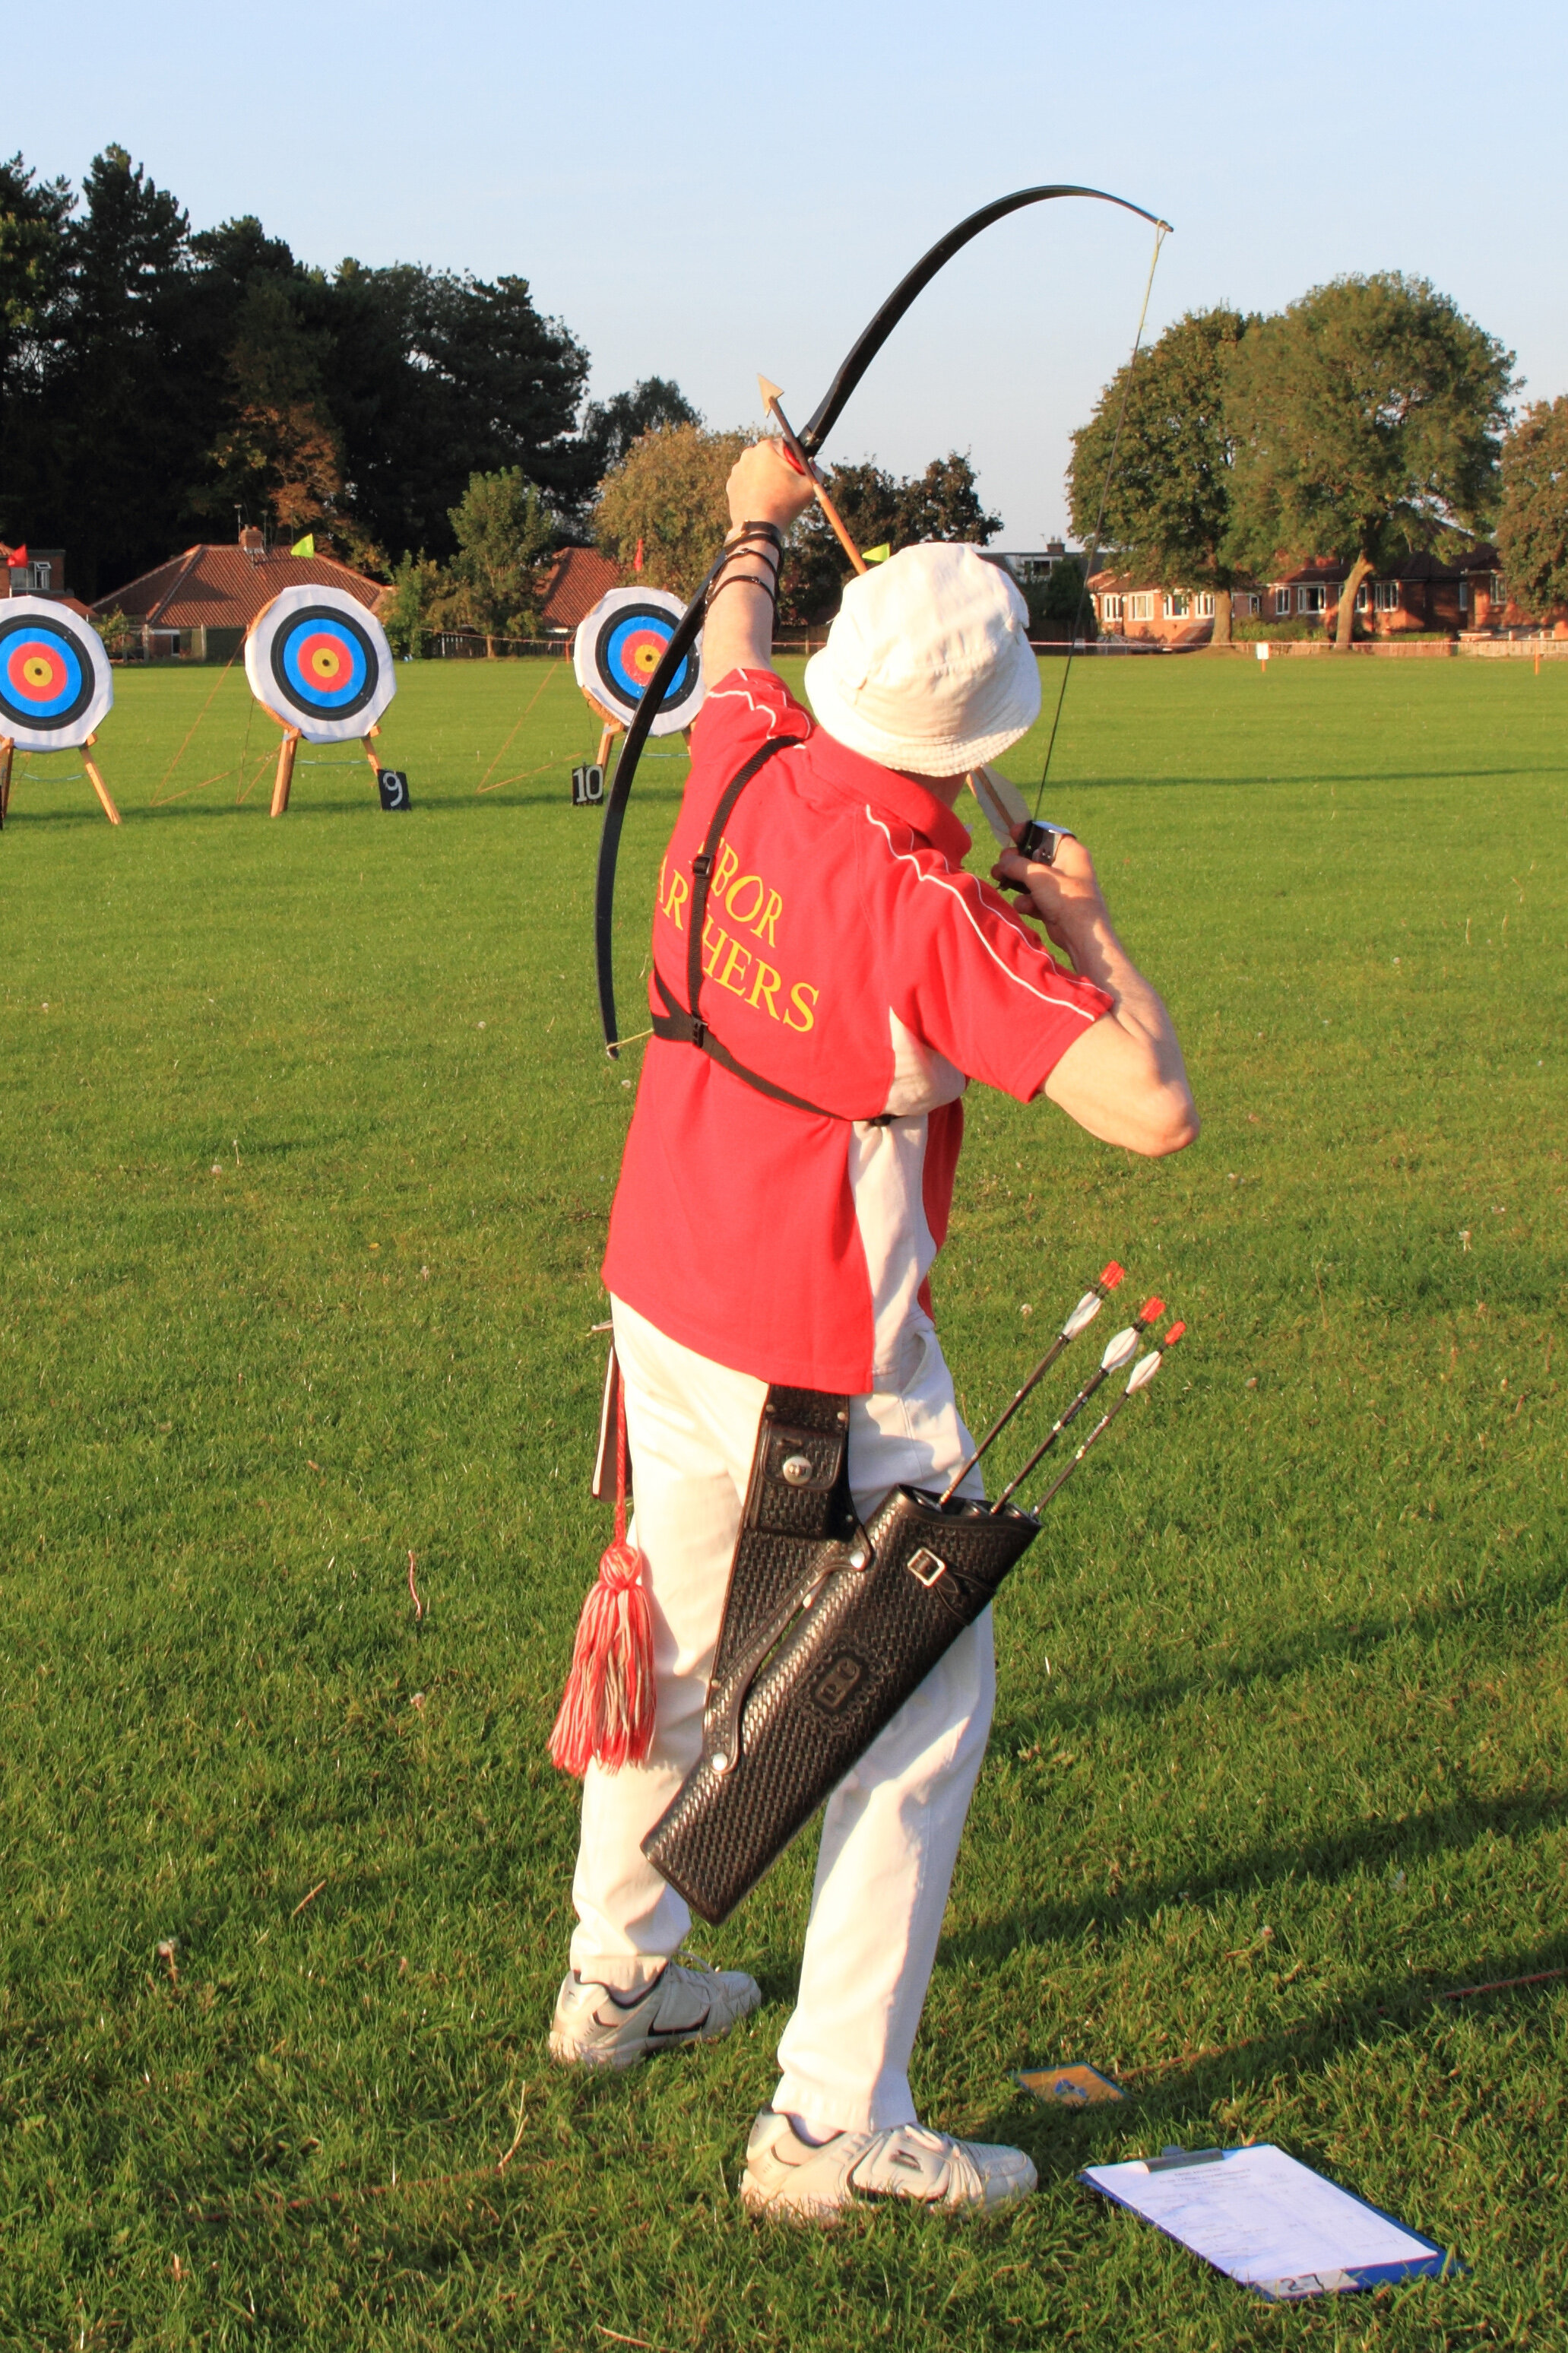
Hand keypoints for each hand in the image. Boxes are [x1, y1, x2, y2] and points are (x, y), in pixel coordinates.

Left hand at [726, 439, 817, 533]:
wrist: (758, 528)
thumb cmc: (784, 505)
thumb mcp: (809, 486)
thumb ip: (816, 471)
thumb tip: (813, 466)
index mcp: (767, 448)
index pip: (786, 446)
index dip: (794, 461)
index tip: (795, 475)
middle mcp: (749, 454)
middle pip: (770, 457)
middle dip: (778, 468)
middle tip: (785, 487)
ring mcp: (738, 469)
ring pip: (757, 469)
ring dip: (765, 477)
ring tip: (772, 496)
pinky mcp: (731, 484)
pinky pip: (747, 481)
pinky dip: (754, 488)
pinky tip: (761, 500)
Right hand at [990, 829, 1107, 960]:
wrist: (1081, 934)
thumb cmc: (1066, 898)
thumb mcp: (1038, 875)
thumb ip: (1016, 864)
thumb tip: (1003, 862)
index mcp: (1070, 852)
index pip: (1047, 835)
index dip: (1029, 833)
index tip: (1012, 833)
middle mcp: (1067, 867)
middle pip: (1035, 858)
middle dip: (1015, 862)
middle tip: (1000, 864)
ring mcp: (1060, 888)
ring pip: (1031, 879)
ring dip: (1016, 882)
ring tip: (1000, 881)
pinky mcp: (1053, 906)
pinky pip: (1034, 898)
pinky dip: (1027, 901)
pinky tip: (1024, 906)